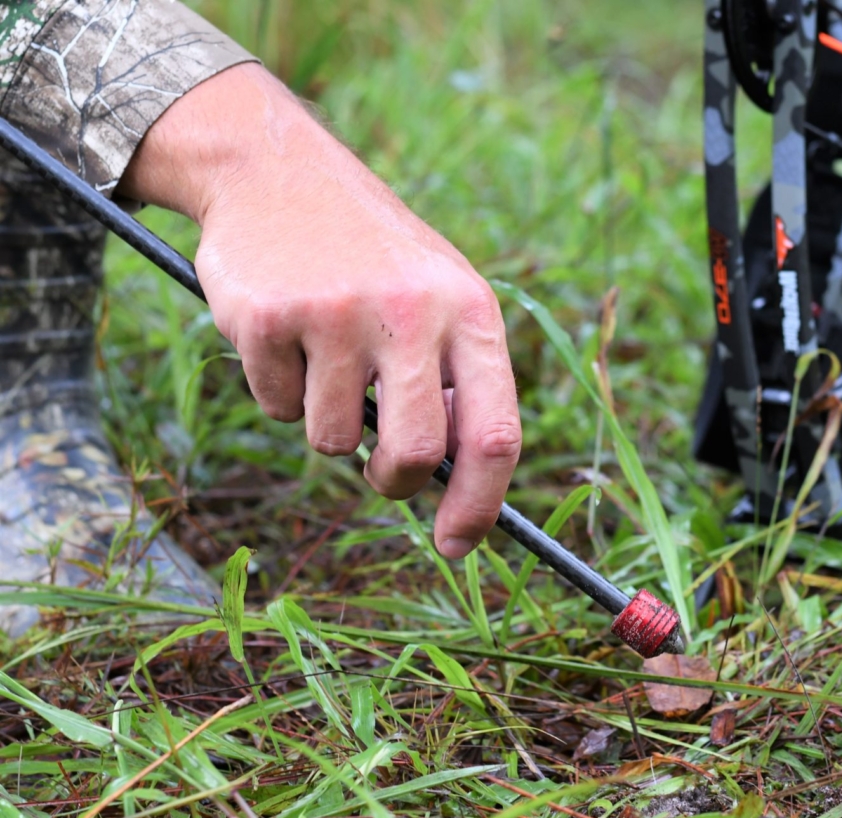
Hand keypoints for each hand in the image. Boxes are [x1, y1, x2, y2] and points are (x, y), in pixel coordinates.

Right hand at [118, 63, 520, 558]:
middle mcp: (411, 311)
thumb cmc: (372, 256)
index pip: (496, 433)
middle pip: (414, 455)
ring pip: (332, 440)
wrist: (278, 172)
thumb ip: (454, 382)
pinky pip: (275, 405)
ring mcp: (338, 313)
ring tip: (324, 355)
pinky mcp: (268, 317)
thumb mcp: (438, 298)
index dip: (480, 504)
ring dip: (325, 421)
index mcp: (470, 312)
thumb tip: (459, 490)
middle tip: (380, 473)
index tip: (457, 545)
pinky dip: (277, 387)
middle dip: (393, 483)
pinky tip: (285, 330)